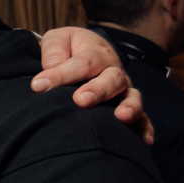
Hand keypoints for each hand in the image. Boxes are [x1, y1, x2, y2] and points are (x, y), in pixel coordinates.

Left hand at [32, 27, 153, 145]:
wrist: (83, 49)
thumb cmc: (66, 48)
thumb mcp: (57, 40)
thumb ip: (53, 53)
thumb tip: (48, 73)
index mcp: (95, 52)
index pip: (80, 64)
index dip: (59, 75)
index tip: (38, 86)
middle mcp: (113, 71)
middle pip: (111, 79)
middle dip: (98, 90)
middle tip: (81, 100)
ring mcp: (123, 90)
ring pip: (131, 97)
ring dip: (129, 107)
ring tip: (121, 117)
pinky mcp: (127, 106)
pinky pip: (142, 118)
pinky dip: (145, 129)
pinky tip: (145, 142)